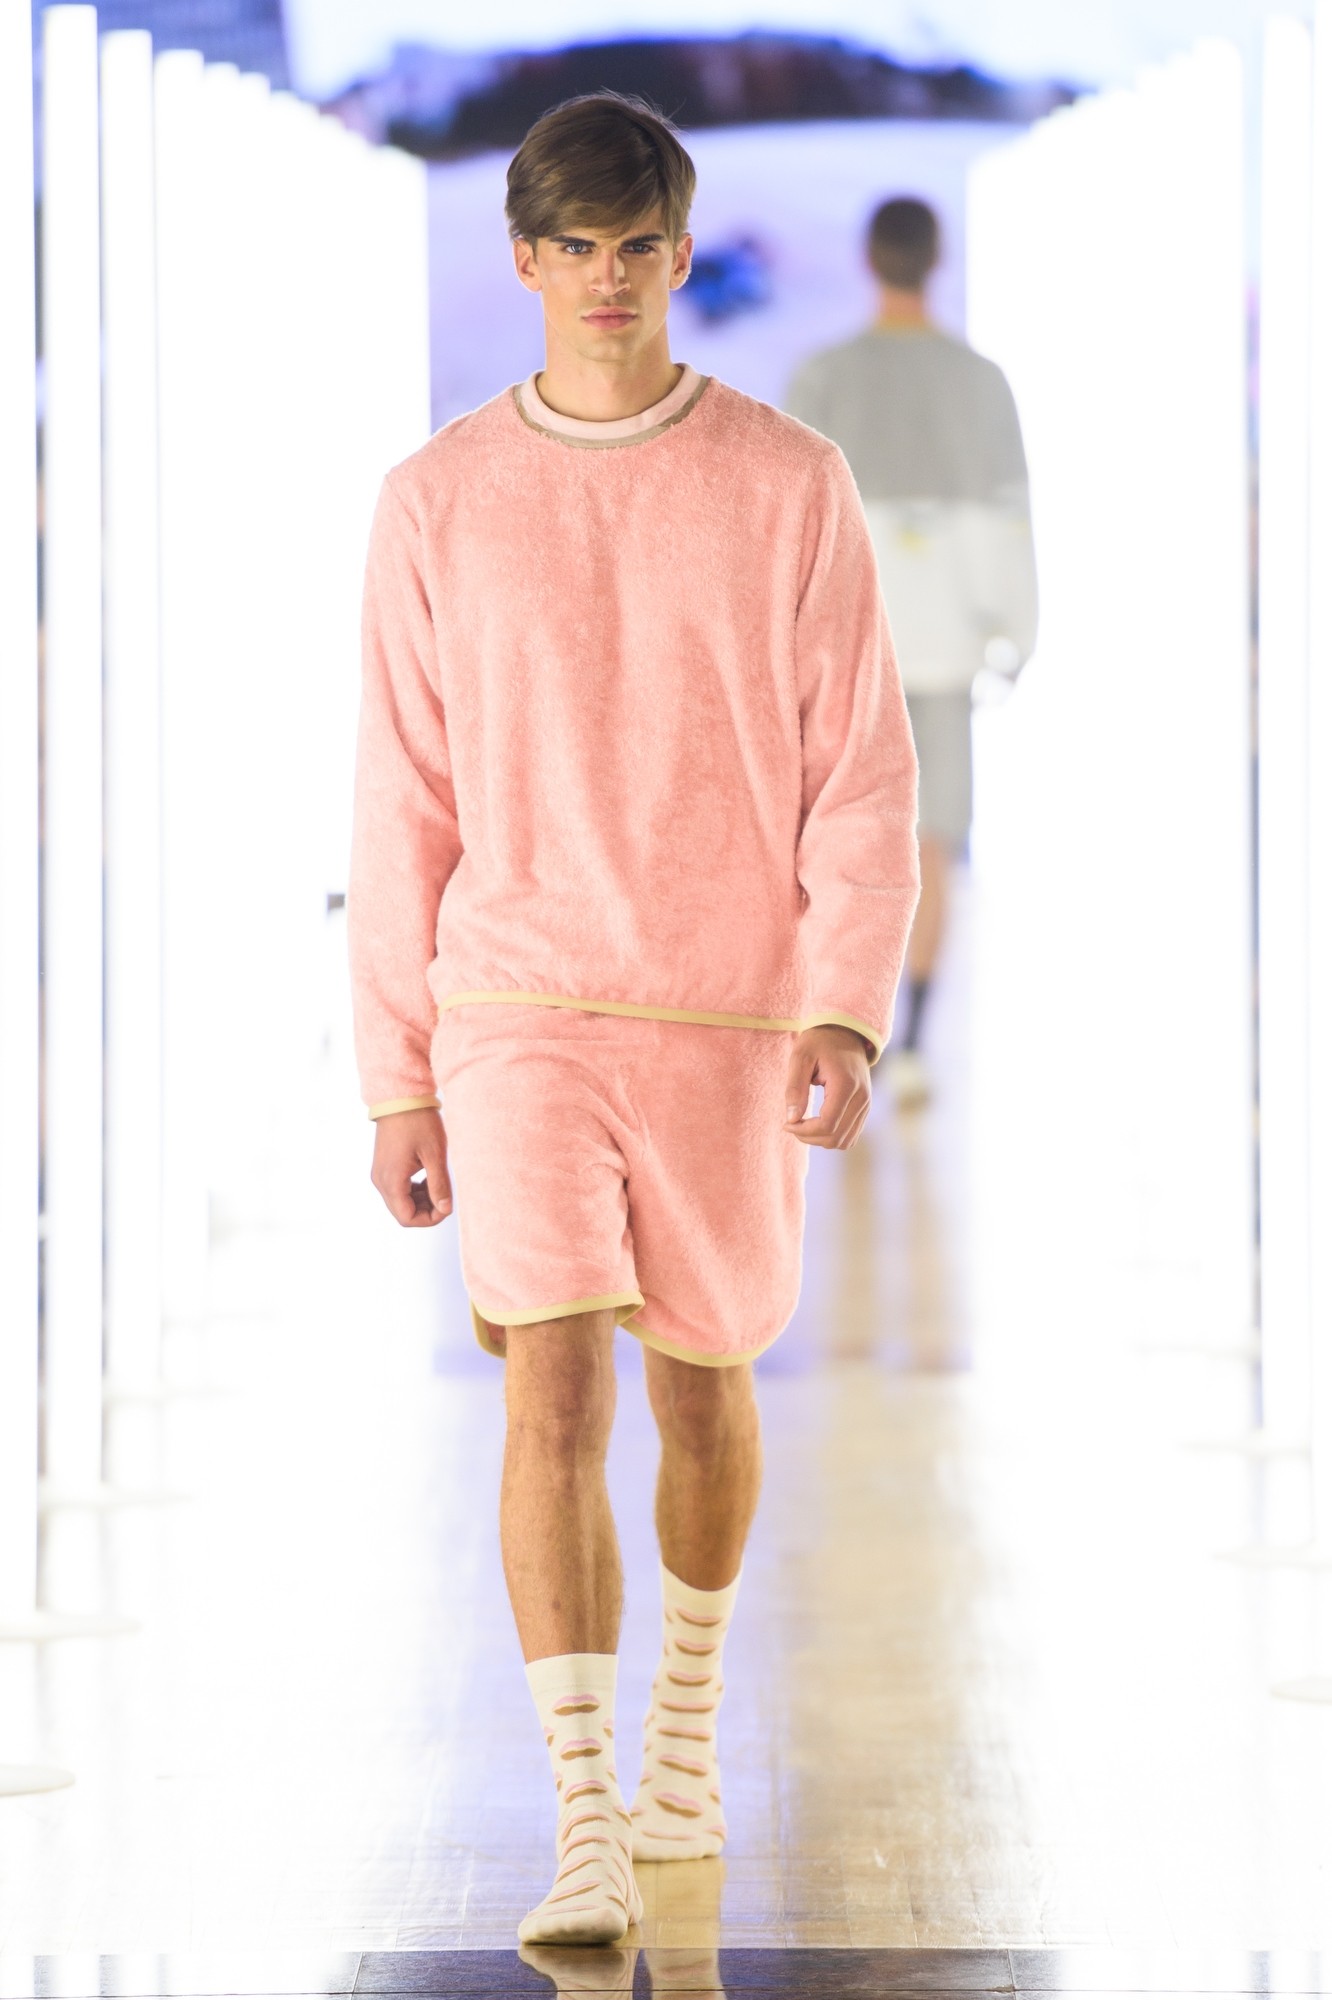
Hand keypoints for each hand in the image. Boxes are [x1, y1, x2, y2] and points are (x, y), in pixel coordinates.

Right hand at [370, 1107, 451, 1225]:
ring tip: (439, 1184)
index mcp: (391, 1181)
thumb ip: (440, 1185)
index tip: (448, 1205)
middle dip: (426, 1210)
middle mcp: (380, 1181)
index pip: (407, 1218)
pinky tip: (428, 1177)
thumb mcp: (435, 1155)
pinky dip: (414, 1190)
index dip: (430, 1219)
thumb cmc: (419, 1122)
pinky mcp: (384, 1166)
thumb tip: (445, 1210)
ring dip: (421, 1200)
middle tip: (446, 1195)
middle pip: (402, 1212)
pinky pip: (397, 1188)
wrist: (401, 1096)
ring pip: (400, 1202)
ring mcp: (380, 1173)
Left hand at [784, 1026, 871, 1149]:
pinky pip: (850, 1135)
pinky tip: (816, 1123)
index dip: (803, 1131)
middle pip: (835, 1137)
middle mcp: (862, 1097)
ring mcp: (866, 1104)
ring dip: (820, 1139)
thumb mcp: (800, 1058)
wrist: (844, 1032)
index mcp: (846, 1084)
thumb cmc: (819, 1042)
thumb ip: (794, 1088)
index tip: (786, 1123)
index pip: (827, 1124)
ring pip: (844, 1141)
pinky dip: (831, 1136)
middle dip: (809, 1137)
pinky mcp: (865, 1108)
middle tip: (791, 1123)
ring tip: (803, 1123)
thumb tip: (791, 1119)